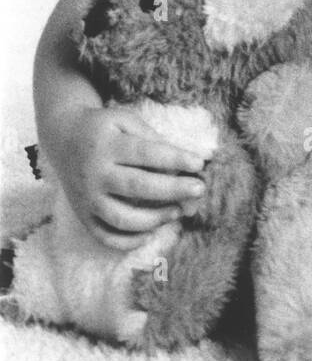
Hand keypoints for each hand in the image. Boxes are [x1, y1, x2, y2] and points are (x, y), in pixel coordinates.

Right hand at [56, 105, 206, 250]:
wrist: (63, 138)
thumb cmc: (102, 127)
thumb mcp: (124, 119)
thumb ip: (150, 136)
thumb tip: (179, 161)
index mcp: (108, 145)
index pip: (146, 154)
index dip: (175, 159)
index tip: (199, 163)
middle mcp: (95, 174)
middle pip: (138, 187)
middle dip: (172, 190)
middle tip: (198, 190)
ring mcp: (88, 198)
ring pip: (122, 218)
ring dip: (154, 218)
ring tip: (178, 211)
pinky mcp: (83, 215)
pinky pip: (105, 236)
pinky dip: (128, 241)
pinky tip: (150, 233)